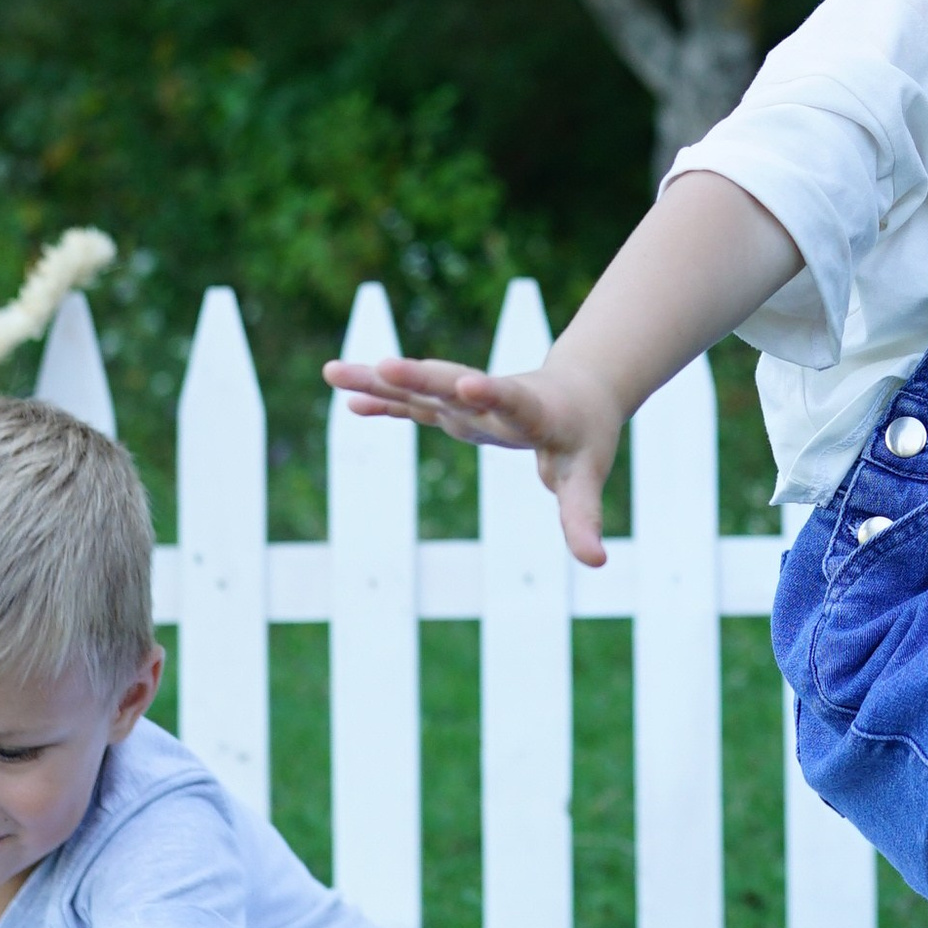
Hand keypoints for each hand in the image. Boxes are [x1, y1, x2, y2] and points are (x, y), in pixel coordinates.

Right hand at [324, 352, 622, 566]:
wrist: (578, 394)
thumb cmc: (585, 438)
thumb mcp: (587, 476)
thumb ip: (582, 516)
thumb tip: (595, 562)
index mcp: (533, 410)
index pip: (510, 399)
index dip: (490, 392)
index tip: (470, 382)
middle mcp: (493, 397)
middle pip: (453, 384)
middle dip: (420, 378)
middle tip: (383, 365)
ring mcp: (468, 399)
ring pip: (421, 387)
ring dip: (379, 381)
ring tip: (332, 372)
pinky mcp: (453, 406)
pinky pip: (413, 405)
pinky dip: (384, 401)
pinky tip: (348, 399)